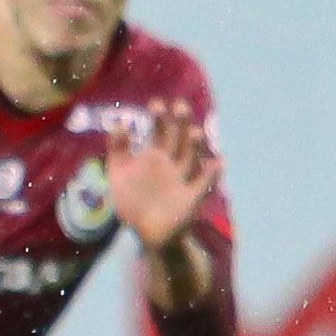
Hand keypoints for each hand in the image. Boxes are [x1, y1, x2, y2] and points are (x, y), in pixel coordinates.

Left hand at [105, 102, 220, 248]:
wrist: (144, 232)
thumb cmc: (132, 200)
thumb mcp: (118, 173)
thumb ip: (117, 148)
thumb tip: (119, 123)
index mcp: (155, 155)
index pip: (160, 131)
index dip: (159, 117)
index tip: (156, 103)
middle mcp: (172, 163)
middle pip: (179, 138)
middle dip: (180, 123)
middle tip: (180, 105)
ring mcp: (183, 179)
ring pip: (191, 158)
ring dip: (195, 145)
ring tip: (195, 132)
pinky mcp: (192, 198)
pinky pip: (204, 185)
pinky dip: (212, 175)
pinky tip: (218, 163)